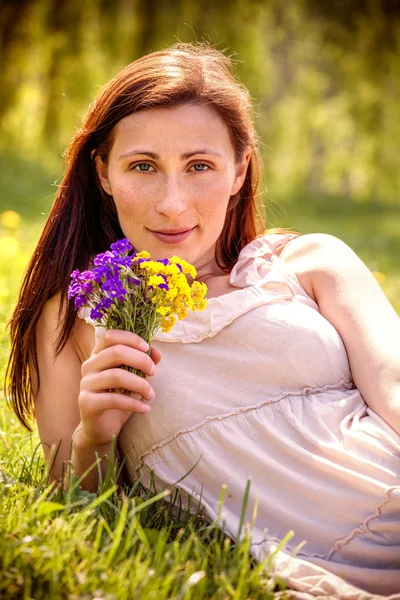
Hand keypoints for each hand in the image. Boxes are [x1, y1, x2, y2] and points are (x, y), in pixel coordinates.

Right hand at [77, 329, 161, 447]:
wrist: (102, 428)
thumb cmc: (118, 399)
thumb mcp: (133, 379)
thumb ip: (142, 364)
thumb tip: (157, 353)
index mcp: (98, 355)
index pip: (110, 336)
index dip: (130, 338)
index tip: (147, 348)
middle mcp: (89, 366)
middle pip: (116, 352)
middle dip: (140, 360)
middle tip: (154, 372)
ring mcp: (85, 384)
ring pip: (116, 376)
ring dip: (140, 384)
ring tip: (151, 394)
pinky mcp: (87, 402)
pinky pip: (114, 399)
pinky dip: (134, 403)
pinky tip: (145, 408)